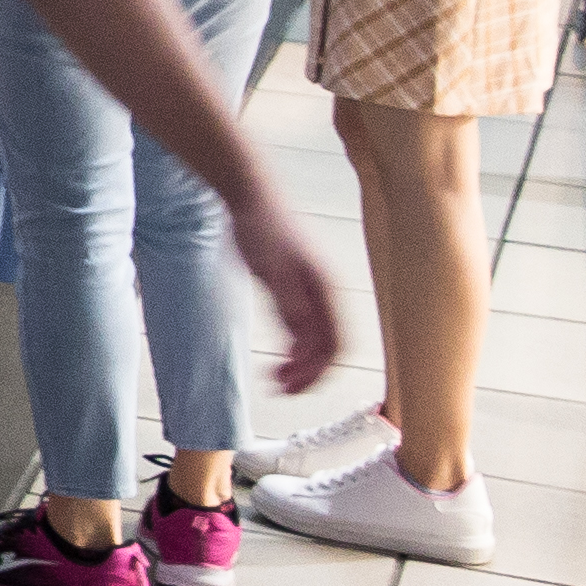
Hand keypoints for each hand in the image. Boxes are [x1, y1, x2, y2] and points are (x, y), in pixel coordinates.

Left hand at [230, 192, 346, 396]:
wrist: (250, 196)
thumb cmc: (262, 227)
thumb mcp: (271, 269)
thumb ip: (288, 304)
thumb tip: (302, 338)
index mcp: (325, 291)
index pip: (335, 344)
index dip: (318, 371)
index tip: (294, 388)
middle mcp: (324, 294)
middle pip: (329, 347)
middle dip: (310, 373)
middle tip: (281, 390)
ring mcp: (312, 291)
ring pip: (316, 339)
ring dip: (301, 363)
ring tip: (277, 379)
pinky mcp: (296, 288)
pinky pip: (304, 328)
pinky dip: (294, 347)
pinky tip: (279, 356)